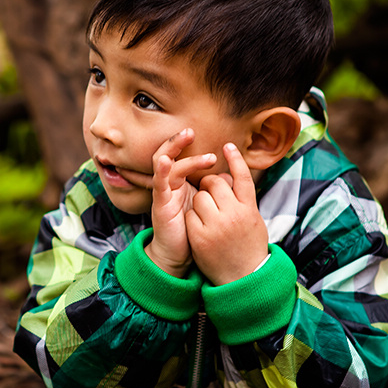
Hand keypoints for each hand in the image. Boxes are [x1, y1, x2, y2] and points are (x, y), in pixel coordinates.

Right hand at [142, 129, 216, 276]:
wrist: (178, 254)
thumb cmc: (191, 229)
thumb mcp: (205, 205)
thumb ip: (214, 189)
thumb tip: (229, 174)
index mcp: (178, 183)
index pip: (179, 156)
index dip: (185, 144)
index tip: (201, 136)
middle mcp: (168, 185)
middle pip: (166, 155)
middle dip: (177, 142)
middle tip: (190, 132)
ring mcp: (163, 194)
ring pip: (167, 168)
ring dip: (185, 159)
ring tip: (207, 158)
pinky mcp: (160, 206)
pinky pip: (158, 186)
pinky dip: (161, 171)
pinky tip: (165, 161)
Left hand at [186, 143, 269, 283]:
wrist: (242, 278)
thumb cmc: (248, 246)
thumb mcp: (253, 220)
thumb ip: (242, 200)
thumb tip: (229, 180)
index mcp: (249, 208)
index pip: (243, 177)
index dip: (235, 160)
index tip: (227, 145)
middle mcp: (234, 215)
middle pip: (215, 183)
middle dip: (209, 185)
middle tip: (211, 196)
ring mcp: (216, 226)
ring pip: (200, 197)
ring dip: (200, 203)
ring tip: (208, 218)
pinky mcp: (200, 237)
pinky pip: (190, 215)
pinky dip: (192, 219)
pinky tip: (200, 230)